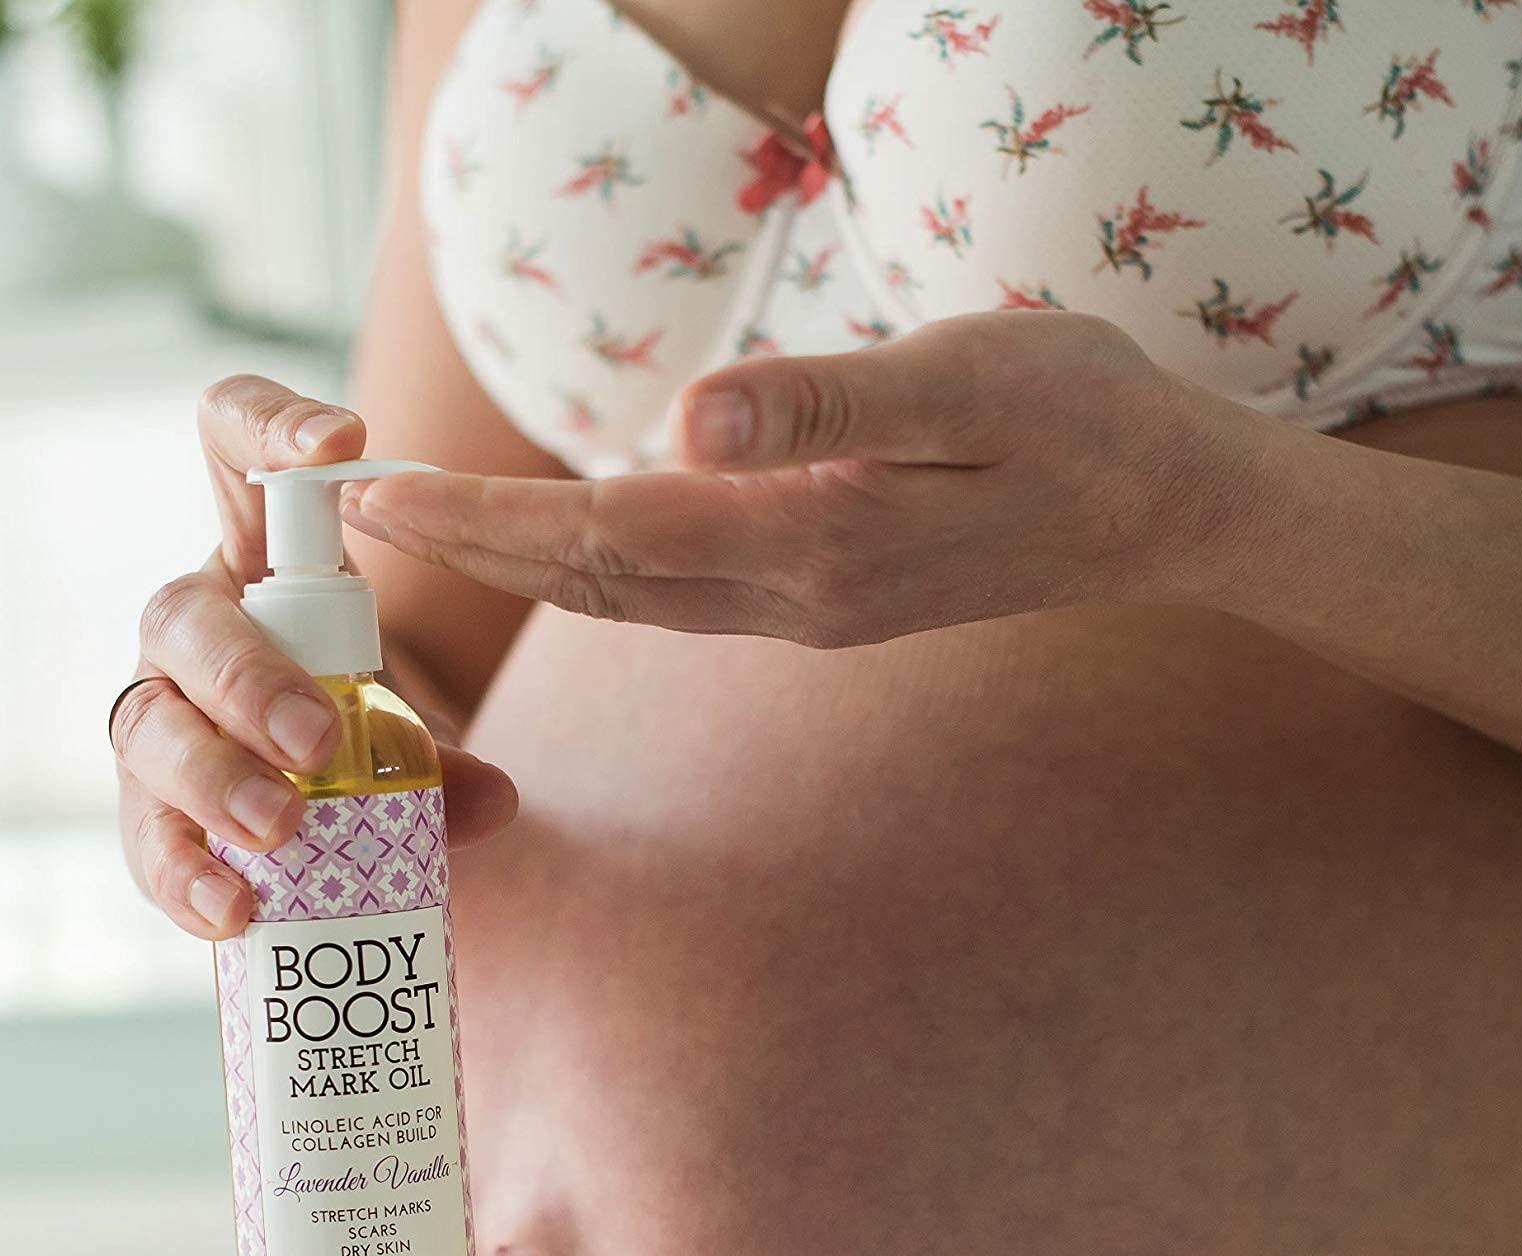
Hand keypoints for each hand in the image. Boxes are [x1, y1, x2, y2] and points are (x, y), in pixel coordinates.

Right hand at [115, 375, 518, 940]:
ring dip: (212, 780)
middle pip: (182, 619)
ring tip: (280, 831)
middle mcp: (188, 628)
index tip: (340, 443)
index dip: (267, 425)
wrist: (301, 796)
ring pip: (148, 728)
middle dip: (247, 680)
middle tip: (316, 740)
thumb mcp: (403, 714)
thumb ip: (441, 751)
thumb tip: (494, 800)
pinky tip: (233, 910)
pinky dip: (186, 877)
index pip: (228, 443)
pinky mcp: (148, 809)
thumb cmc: (348, 715)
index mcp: (251, 558)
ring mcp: (155, 716)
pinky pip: (146, 840)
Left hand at [338, 311, 1252, 647]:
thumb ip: (821, 406)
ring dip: (525, 564)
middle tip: (357, 511)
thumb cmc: (1080, 420)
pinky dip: (598, 568)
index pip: (610, 532)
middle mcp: (796, 597)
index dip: (486, 517)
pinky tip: (562, 539)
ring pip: (635, 596)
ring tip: (430, 523)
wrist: (1164, 510)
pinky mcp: (829, 598)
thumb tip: (682, 423)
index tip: (377, 492)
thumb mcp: (965, 379)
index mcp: (813, 541)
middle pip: (599, 578)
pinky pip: (680, 595)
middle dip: (473, 547)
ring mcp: (811, 609)